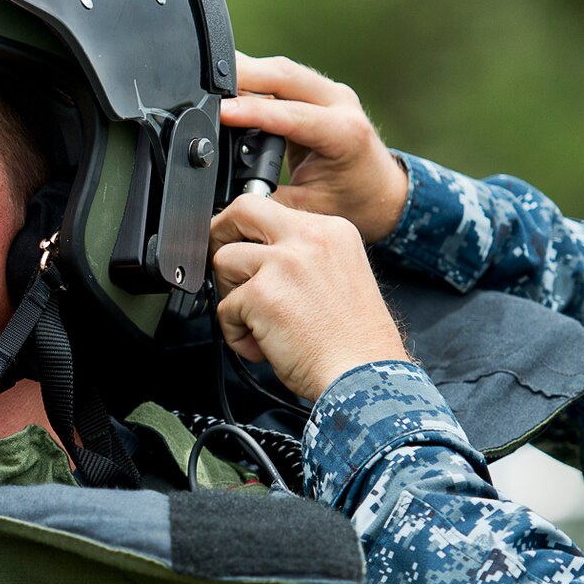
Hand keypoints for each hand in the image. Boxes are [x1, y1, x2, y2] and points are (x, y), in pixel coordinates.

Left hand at [210, 192, 410, 401]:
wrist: (363, 374)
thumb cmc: (355, 342)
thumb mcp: (340, 276)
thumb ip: (304, 258)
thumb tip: (260, 256)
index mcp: (332, 231)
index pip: (275, 210)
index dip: (253, 233)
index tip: (248, 251)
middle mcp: (308, 238)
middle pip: (243, 210)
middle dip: (221, 234)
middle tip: (225, 266)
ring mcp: (283, 263)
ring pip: (224, 261)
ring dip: (231, 295)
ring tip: (255, 323)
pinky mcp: (261, 293)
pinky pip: (225, 308)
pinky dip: (236, 334)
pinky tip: (262, 347)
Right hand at [220, 53, 408, 243]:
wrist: (383, 194)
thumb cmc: (354, 203)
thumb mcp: (308, 209)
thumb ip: (270, 199)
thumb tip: (229, 197)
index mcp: (345, 133)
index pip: (292, 114)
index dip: (253, 112)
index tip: (220, 112)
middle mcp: (340, 103)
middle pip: (284, 75)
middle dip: (242, 75)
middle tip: (204, 81)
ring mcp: (329, 92)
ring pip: (279, 70)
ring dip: (244, 73)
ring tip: (209, 81)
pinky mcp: (316, 91)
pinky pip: (279, 77)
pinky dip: (253, 80)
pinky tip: (228, 86)